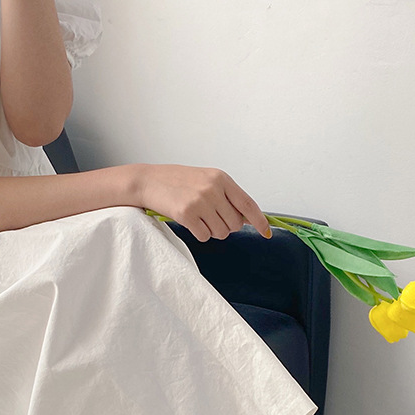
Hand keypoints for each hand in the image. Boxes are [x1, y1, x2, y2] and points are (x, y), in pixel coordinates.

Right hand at [135, 164, 270, 241]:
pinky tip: (190, 222)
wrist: (148, 181)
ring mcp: (200, 201)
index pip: (248, 203)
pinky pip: (205, 236)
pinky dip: (199, 234)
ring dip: (212, 231)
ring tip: (199, 218)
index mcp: (221, 178)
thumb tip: (247, 219)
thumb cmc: (177, 181)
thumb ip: (227, 196)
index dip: (259, 220)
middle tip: (211, 218)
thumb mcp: (206, 180)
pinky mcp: (187, 214)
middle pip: (235, 224)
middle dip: (226, 226)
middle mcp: (213, 189)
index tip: (266, 232)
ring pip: (221, 232)